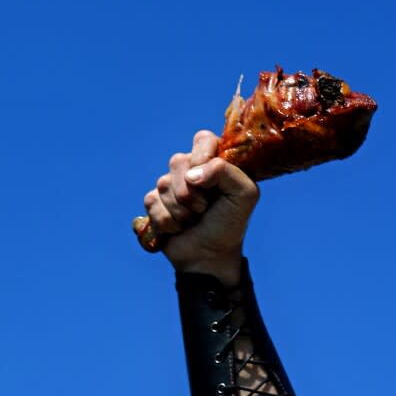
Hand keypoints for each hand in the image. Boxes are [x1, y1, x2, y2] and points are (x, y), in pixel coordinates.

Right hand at [139, 129, 259, 282]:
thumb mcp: (244, 195)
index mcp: (215, 162)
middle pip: (177, 160)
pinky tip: (178, 228)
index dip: (201, 157)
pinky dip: (166, 221)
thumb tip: (192, 174)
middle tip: (204, 209)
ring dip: (180, 210)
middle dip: (190, 192)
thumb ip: (227, 171)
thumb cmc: (230, 224)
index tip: (207, 181)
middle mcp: (192, 169)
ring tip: (192, 220)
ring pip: (162, 183)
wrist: (209, 257)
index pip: (203, 139)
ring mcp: (171, 185)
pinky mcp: (155, 202)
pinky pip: (151, 201)